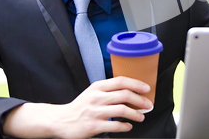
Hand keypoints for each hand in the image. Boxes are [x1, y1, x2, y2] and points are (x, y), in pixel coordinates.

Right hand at [3, 76, 152, 138]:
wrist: (61, 120)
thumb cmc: (80, 106)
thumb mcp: (93, 92)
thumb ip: (109, 90)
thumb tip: (131, 90)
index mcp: (98, 86)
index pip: (121, 81)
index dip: (136, 84)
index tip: (146, 88)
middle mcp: (97, 97)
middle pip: (125, 95)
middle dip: (140, 100)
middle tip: (148, 105)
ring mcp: (95, 112)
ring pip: (122, 110)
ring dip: (136, 114)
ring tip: (140, 117)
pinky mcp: (93, 126)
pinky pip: (115, 125)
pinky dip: (125, 126)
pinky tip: (128, 127)